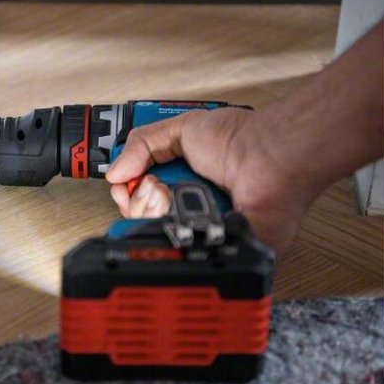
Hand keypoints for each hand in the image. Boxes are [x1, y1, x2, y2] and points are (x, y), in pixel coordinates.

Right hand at [105, 108, 314, 256]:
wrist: (269, 158)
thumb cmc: (239, 139)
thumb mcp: (182, 128)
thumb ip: (142, 143)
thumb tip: (114, 172)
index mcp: (180, 180)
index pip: (137, 198)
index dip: (126, 193)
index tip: (125, 184)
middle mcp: (189, 206)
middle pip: (141, 220)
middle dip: (138, 201)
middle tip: (155, 186)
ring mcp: (201, 228)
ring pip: (157, 238)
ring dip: (157, 213)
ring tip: (173, 196)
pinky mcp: (216, 248)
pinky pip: (184, 255)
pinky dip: (178, 235)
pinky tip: (185, 215)